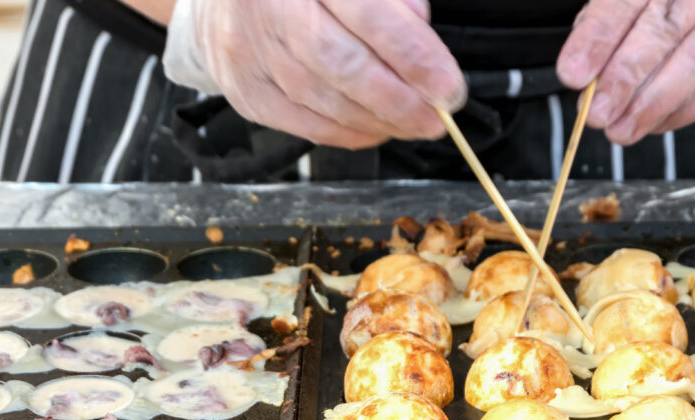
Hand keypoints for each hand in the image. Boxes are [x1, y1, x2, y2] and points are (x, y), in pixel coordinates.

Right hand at [167, 0, 465, 148]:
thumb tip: (422, 36)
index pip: (368, 13)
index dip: (413, 55)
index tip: (448, 86)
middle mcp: (271, 9)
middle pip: (343, 65)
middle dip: (399, 100)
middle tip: (436, 118)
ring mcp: (251, 52)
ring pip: (325, 100)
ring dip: (379, 121)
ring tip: (414, 124)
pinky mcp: (246, 91)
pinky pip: (305, 125)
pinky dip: (349, 133)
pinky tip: (377, 130)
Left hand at [557, 0, 694, 144]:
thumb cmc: (690, 0)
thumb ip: (612, 22)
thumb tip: (582, 71)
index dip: (599, 35)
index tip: (573, 73)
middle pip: (665, 26)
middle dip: (625, 77)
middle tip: (596, 113)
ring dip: (653, 102)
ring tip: (620, 129)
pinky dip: (683, 111)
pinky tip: (654, 124)